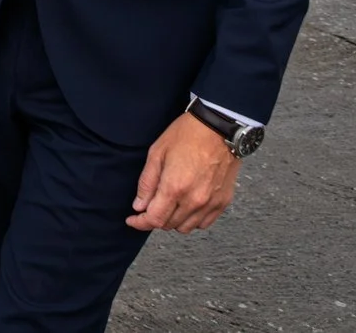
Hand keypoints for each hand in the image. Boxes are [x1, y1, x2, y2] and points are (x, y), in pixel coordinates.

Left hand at [128, 111, 241, 232]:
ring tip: (168, 205)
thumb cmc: (186, 135)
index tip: (132, 220)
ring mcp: (211, 203)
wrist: (219, 128)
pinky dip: (192, 219)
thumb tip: (139, 206)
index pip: (154, 220)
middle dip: (155, 218)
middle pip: (169, 225)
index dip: (140, 223)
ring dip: (173, 220)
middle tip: (149, 206)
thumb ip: (147, 183)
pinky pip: (204, 223)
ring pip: (187, 227)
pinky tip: (186, 206)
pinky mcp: (223, 202)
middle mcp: (194, 200)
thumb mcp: (157, 153)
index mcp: (175, 188)